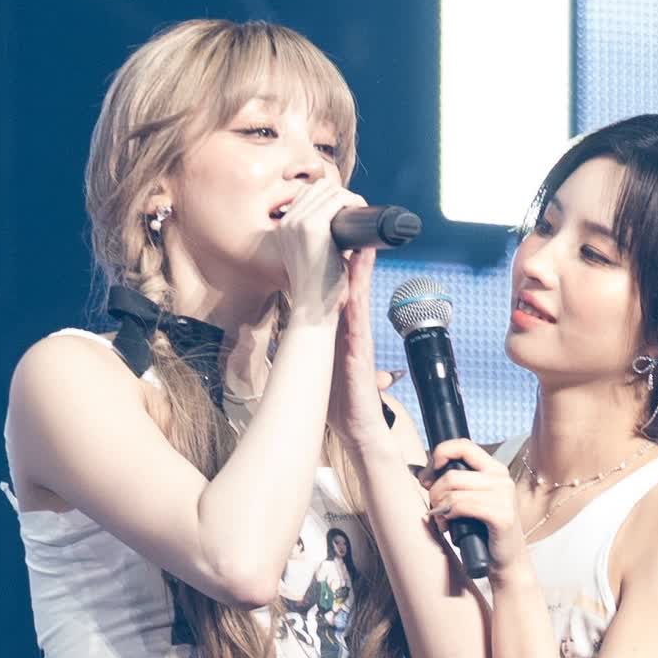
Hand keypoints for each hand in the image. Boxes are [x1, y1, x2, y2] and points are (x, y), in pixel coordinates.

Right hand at [277, 183, 364, 328]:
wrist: (314, 310)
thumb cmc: (318, 290)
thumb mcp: (313, 258)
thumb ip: (322, 240)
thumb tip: (344, 222)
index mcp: (283, 229)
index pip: (307, 195)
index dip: (329, 197)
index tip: (347, 210)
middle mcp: (286, 222)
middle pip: (318, 188)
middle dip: (340, 194)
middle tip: (357, 211)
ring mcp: (298, 222)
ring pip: (328, 190)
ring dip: (348, 196)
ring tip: (360, 211)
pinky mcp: (313, 226)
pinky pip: (337, 199)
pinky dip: (353, 200)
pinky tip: (361, 209)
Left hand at [327, 246, 403, 452]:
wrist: (358, 429)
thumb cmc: (342, 401)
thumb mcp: (325, 367)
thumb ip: (316, 349)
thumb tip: (296, 338)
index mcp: (343, 333)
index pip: (343, 293)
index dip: (340, 268)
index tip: (336, 242)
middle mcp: (353, 331)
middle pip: (354, 288)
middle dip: (354, 259)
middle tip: (353, 229)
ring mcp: (359, 340)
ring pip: (360, 297)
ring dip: (361, 271)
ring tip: (362, 242)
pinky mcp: (361, 351)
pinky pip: (360, 319)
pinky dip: (360, 297)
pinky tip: (358, 281)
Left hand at [421, 439, 527, 573]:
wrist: (506, 562)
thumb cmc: (483, 531)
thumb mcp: (470, 500)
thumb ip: (454, 483)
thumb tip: (421, 473)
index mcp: (495, 470)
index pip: (462, 445)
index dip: (439, 455)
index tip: (428, 477)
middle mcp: (502, 478)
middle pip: (451, 473)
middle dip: (434, 493)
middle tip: (435, 509)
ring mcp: (504, 496)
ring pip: (453, 490)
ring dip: (439, 508)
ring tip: (443, 521)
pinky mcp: (502, 515)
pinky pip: (461, 506)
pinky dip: (449, 515)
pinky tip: (450, 526)